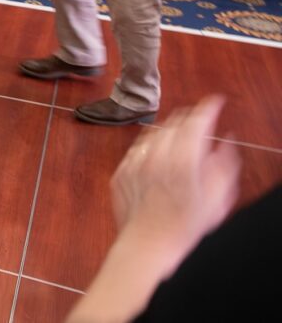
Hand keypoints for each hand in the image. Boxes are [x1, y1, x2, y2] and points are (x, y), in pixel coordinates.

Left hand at [111, 96, 240, 257]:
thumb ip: (224, 165)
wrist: (148, 244)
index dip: (207, 108)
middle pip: (172, 122)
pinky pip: (136, 150)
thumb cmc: (185, 226)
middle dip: (188, 119)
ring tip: (179, 142)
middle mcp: (155, 155)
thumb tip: (226, 141)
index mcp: (182, 160)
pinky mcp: (120, 170)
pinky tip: (158, 159)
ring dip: (167, 132)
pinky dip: (149, 149)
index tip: (215, 102)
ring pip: (152, 133)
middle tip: (199, 124)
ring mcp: (134, 162)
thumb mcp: (216, 198)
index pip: (195, 121)